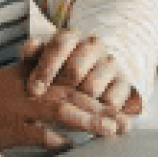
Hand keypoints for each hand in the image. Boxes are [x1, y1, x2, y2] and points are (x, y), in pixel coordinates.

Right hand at [0, 61, 126, 153]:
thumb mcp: (11, 83)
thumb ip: (41, 87)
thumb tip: (69, 103)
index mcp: (31, 73)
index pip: (73, 79)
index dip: (99, 91)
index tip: (121, 104)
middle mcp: (27, 86)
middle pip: (73, 93)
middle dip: (101, 107)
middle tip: (125, 121)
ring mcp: (15, 106)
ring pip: (58, 108)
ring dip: (87, 120)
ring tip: (109, 130)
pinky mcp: (2, 126)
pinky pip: (33, 133)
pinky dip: (52, 138)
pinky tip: (68, 145)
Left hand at [24, 32, 142, 116]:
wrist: (96, 70)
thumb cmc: (60, 67)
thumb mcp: (43, 58)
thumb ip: (33, 53)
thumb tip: (31, 46)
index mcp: (72, 37)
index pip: (59, 47)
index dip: (45, 70)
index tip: (33, 91)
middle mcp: (94, 46)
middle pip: (75, 70)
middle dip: (60, 90)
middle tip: (49, 106)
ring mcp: (111, 64)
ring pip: (92, 88)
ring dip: (79, 103)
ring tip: (68, 114)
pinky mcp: (125, 83)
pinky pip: (112, 102)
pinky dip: (100, 113)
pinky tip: (90, 120)